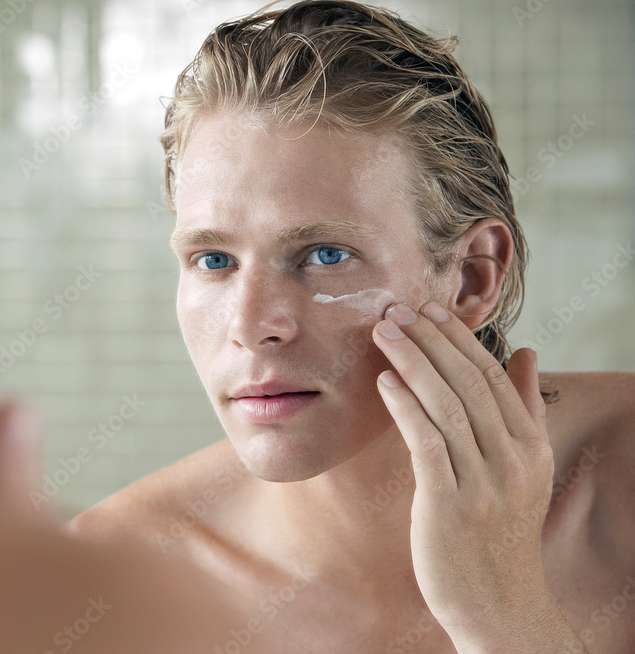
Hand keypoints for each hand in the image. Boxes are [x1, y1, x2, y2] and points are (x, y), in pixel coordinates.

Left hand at [372, 300, 582, 651]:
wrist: (500, 605)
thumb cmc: (502, 532)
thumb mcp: (527, 468)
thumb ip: (525, 409)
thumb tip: (526, 353)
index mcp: (530, 445)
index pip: (492, 376)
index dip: (458, 338)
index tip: (428, 308)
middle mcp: (512, 459)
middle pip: (468, 383)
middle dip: (430, 340)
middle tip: (396, 308)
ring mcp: (483, 483)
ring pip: (446, 406)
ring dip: (412, 363)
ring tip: (384, 332)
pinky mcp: (449, 505)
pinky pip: (427, 445)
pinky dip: (406, 408)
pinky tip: (384, 382)